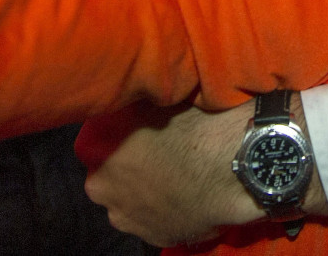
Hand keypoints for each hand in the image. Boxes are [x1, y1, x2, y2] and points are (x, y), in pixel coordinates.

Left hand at [81, 99, 326, 245]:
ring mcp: (129, 219)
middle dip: (126, 166)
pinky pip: (154, 220)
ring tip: (174, 171)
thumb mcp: (151, 99)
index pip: (94, 143)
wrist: (233, 164)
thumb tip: (123, 90)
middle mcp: (103, 191)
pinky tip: (184, 192)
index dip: (116, 134)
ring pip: (130, 201)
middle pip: (108, 175)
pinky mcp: (156, 237)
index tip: (136, 128)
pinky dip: (165, 208)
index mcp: (96, 154)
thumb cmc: (192, 123)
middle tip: (156, 149)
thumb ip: (129, 104)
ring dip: (143, 190)